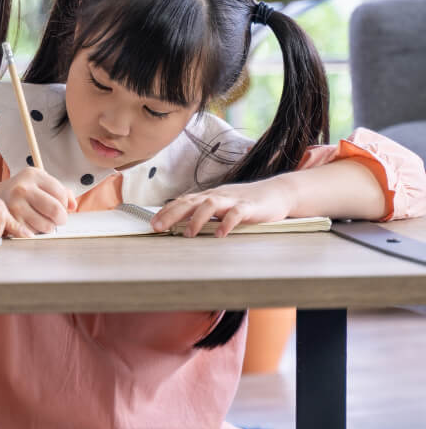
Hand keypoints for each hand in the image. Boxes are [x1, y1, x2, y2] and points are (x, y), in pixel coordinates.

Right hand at [0, 167, 77, 234]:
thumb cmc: (22, 190)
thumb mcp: (39, 182)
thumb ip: (61, 190)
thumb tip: (73, 206)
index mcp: (33, 175)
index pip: (61, 194)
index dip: (65, 203)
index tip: (61, 206)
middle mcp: (23, 189)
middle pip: (56, 210)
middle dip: (61, 218)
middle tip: (59, 219)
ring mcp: (15, 206)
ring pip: (47, 225)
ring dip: (50, 227)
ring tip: (45, 221)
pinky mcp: (11, 221)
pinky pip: (34, 233)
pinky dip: (37, 232)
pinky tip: (32, 224)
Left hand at [151, 177, 295, 236]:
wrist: (276, 193)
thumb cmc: (245, 202)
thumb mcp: (222, 206)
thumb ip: (205, 214)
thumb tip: (183, 224)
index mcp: (208, 196)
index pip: (182, 202)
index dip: (166, 211)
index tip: (152, 224)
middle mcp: (217, 195)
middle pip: (189, 202)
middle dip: (172, 214)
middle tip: (158, 227)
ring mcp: (232, 200)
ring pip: (210, 205)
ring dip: (197, 219)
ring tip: (188, 235)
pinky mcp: (249, 207)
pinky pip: (236, 214)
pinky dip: (226, 223)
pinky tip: (220, 234)